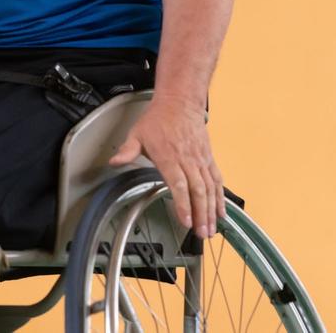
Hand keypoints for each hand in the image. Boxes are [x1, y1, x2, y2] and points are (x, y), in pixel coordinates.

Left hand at [107, 94, 223, 238]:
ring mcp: (200, 159)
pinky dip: (220, 197)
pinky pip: (217, 179)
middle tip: (201, 234)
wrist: (181, 101)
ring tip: (212, 229)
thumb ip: (127, 151)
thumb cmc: (159, 118)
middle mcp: (188, 160)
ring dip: (212, 210)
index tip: (186, 220)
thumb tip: (114, 162)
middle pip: (197, 190)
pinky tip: (221, 211)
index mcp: (169, 157)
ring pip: (210, 188)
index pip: (179, 184)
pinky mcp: (209, 158)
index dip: (183, 204)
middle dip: (201, 214)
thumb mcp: (137, 133)